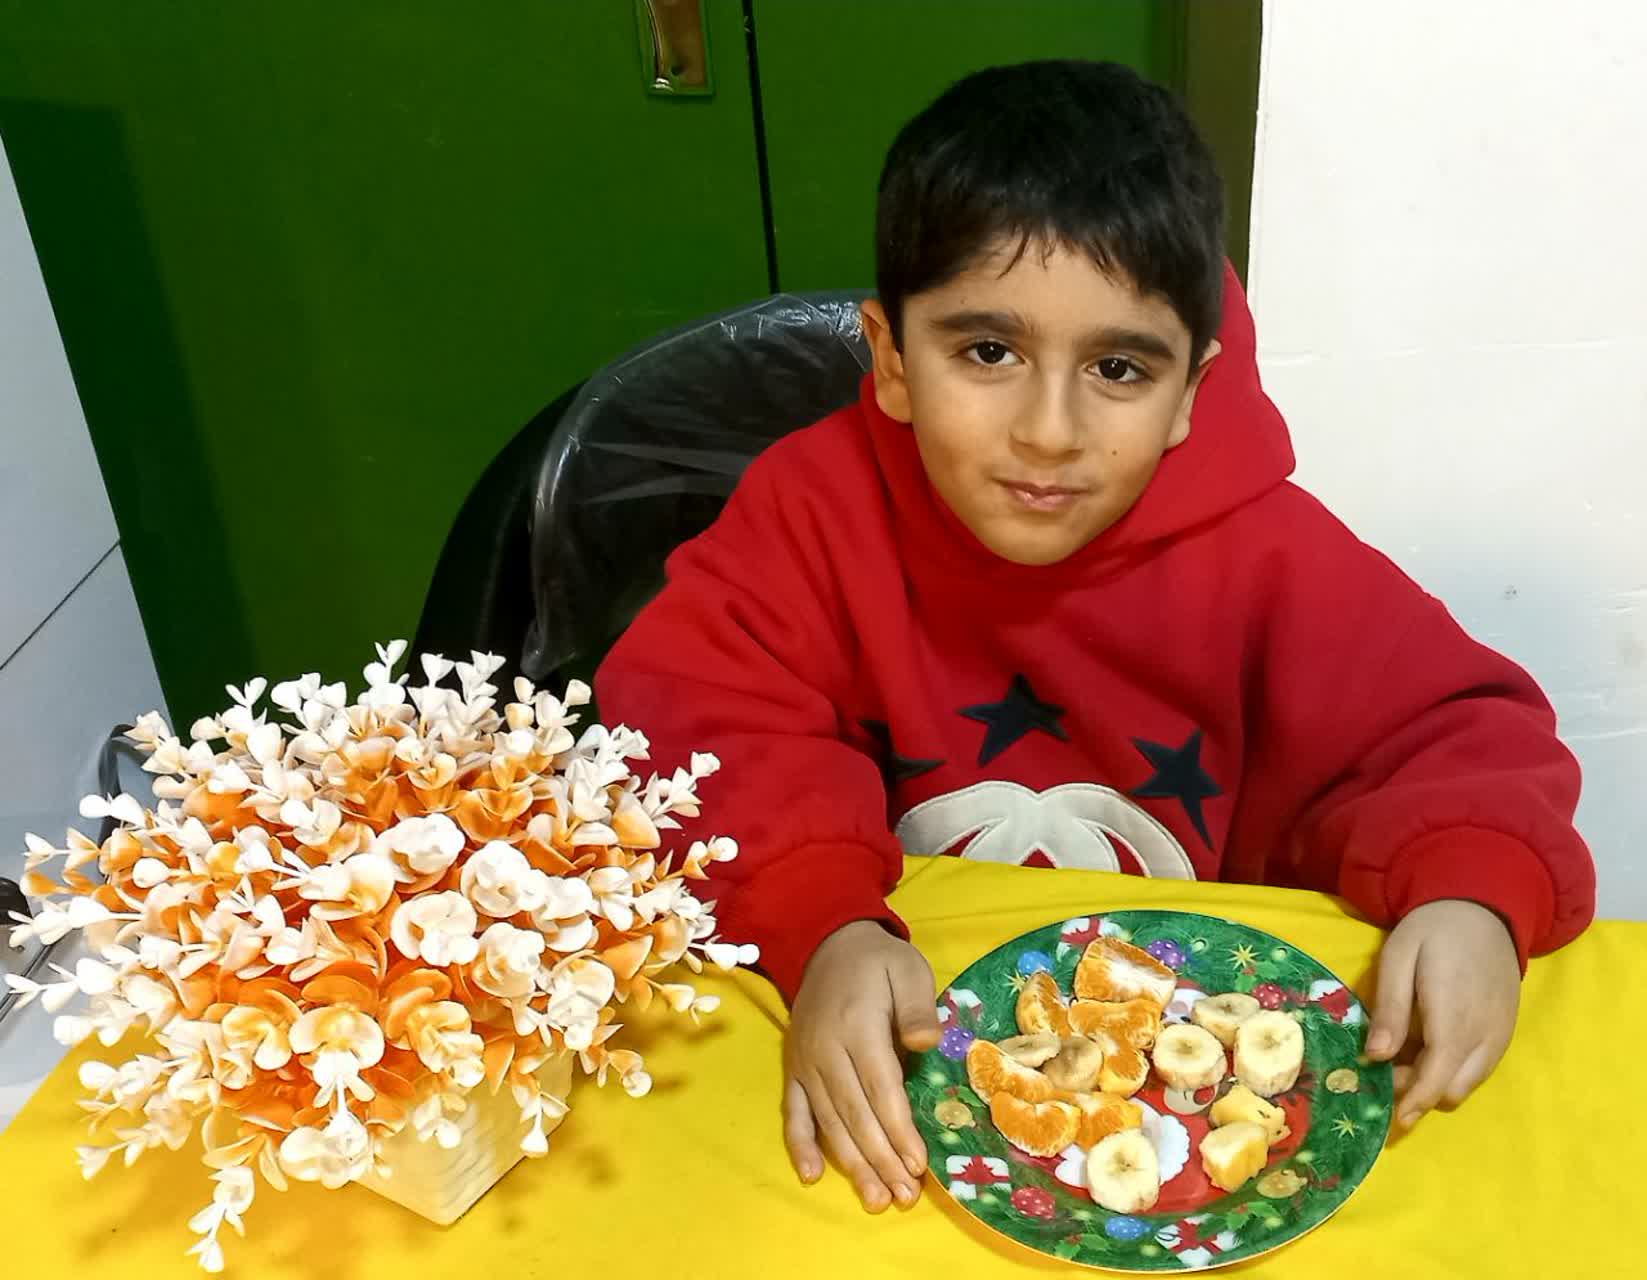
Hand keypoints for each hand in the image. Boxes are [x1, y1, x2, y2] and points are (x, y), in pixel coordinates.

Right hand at [783, 920, 940, 1211]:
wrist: (827, 943)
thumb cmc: (878, 961)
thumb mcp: (907, 968)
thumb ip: (916, 1006)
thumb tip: (926, 1043)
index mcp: (857, 1026)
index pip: (881, 1088)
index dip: (898, 1130)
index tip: (918, 1165)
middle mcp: (826, 1049)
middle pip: (855, 1114)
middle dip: (880, 1159)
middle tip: (904, 1197)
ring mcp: (806, 1062)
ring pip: (829, 1121)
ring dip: (852, 1163)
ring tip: (875, 1198)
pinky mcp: (794, 1068)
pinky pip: (794, 1112)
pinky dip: (800, 1145)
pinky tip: (812, 1176)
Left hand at [1365, 898, 1519, 1129]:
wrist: (1483, 909)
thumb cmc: (1432, 930)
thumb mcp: (1399, 958)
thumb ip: (1390, 1008)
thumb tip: (1376, 1057)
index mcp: (1454, 1017)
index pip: (1436, 1077)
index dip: (1414, 1102)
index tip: (1391, 1119)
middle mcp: (1484, 1035)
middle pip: (1451, 1089)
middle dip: (1418, 1092)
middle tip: (1385, 1072)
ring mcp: (1500, 1035)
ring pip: (1468, 1083)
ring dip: (1437, 1083)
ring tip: (1404, 1059)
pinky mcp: (1506, 1030)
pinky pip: (1482, 1067)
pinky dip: (1455, 1070)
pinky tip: (1431, 1047)